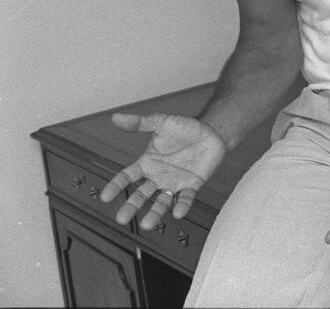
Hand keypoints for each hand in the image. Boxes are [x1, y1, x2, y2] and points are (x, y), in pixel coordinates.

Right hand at [99, 113, 226, 229]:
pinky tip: (177, 213)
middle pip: (141, 194)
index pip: (127, 177)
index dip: (116, 186)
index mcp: (147, 163)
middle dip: (131, 206)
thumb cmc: (185, 127)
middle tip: (121, 219)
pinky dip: (182, 205)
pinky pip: (186, 197)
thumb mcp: (161, 122)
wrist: (211, 131)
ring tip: (147, 225)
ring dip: (155, 213)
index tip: (105, 196)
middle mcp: (158, 176)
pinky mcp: (192, 184)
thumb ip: (139, 123)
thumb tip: (115, 117)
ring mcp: (175, 182)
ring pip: (162, 201)